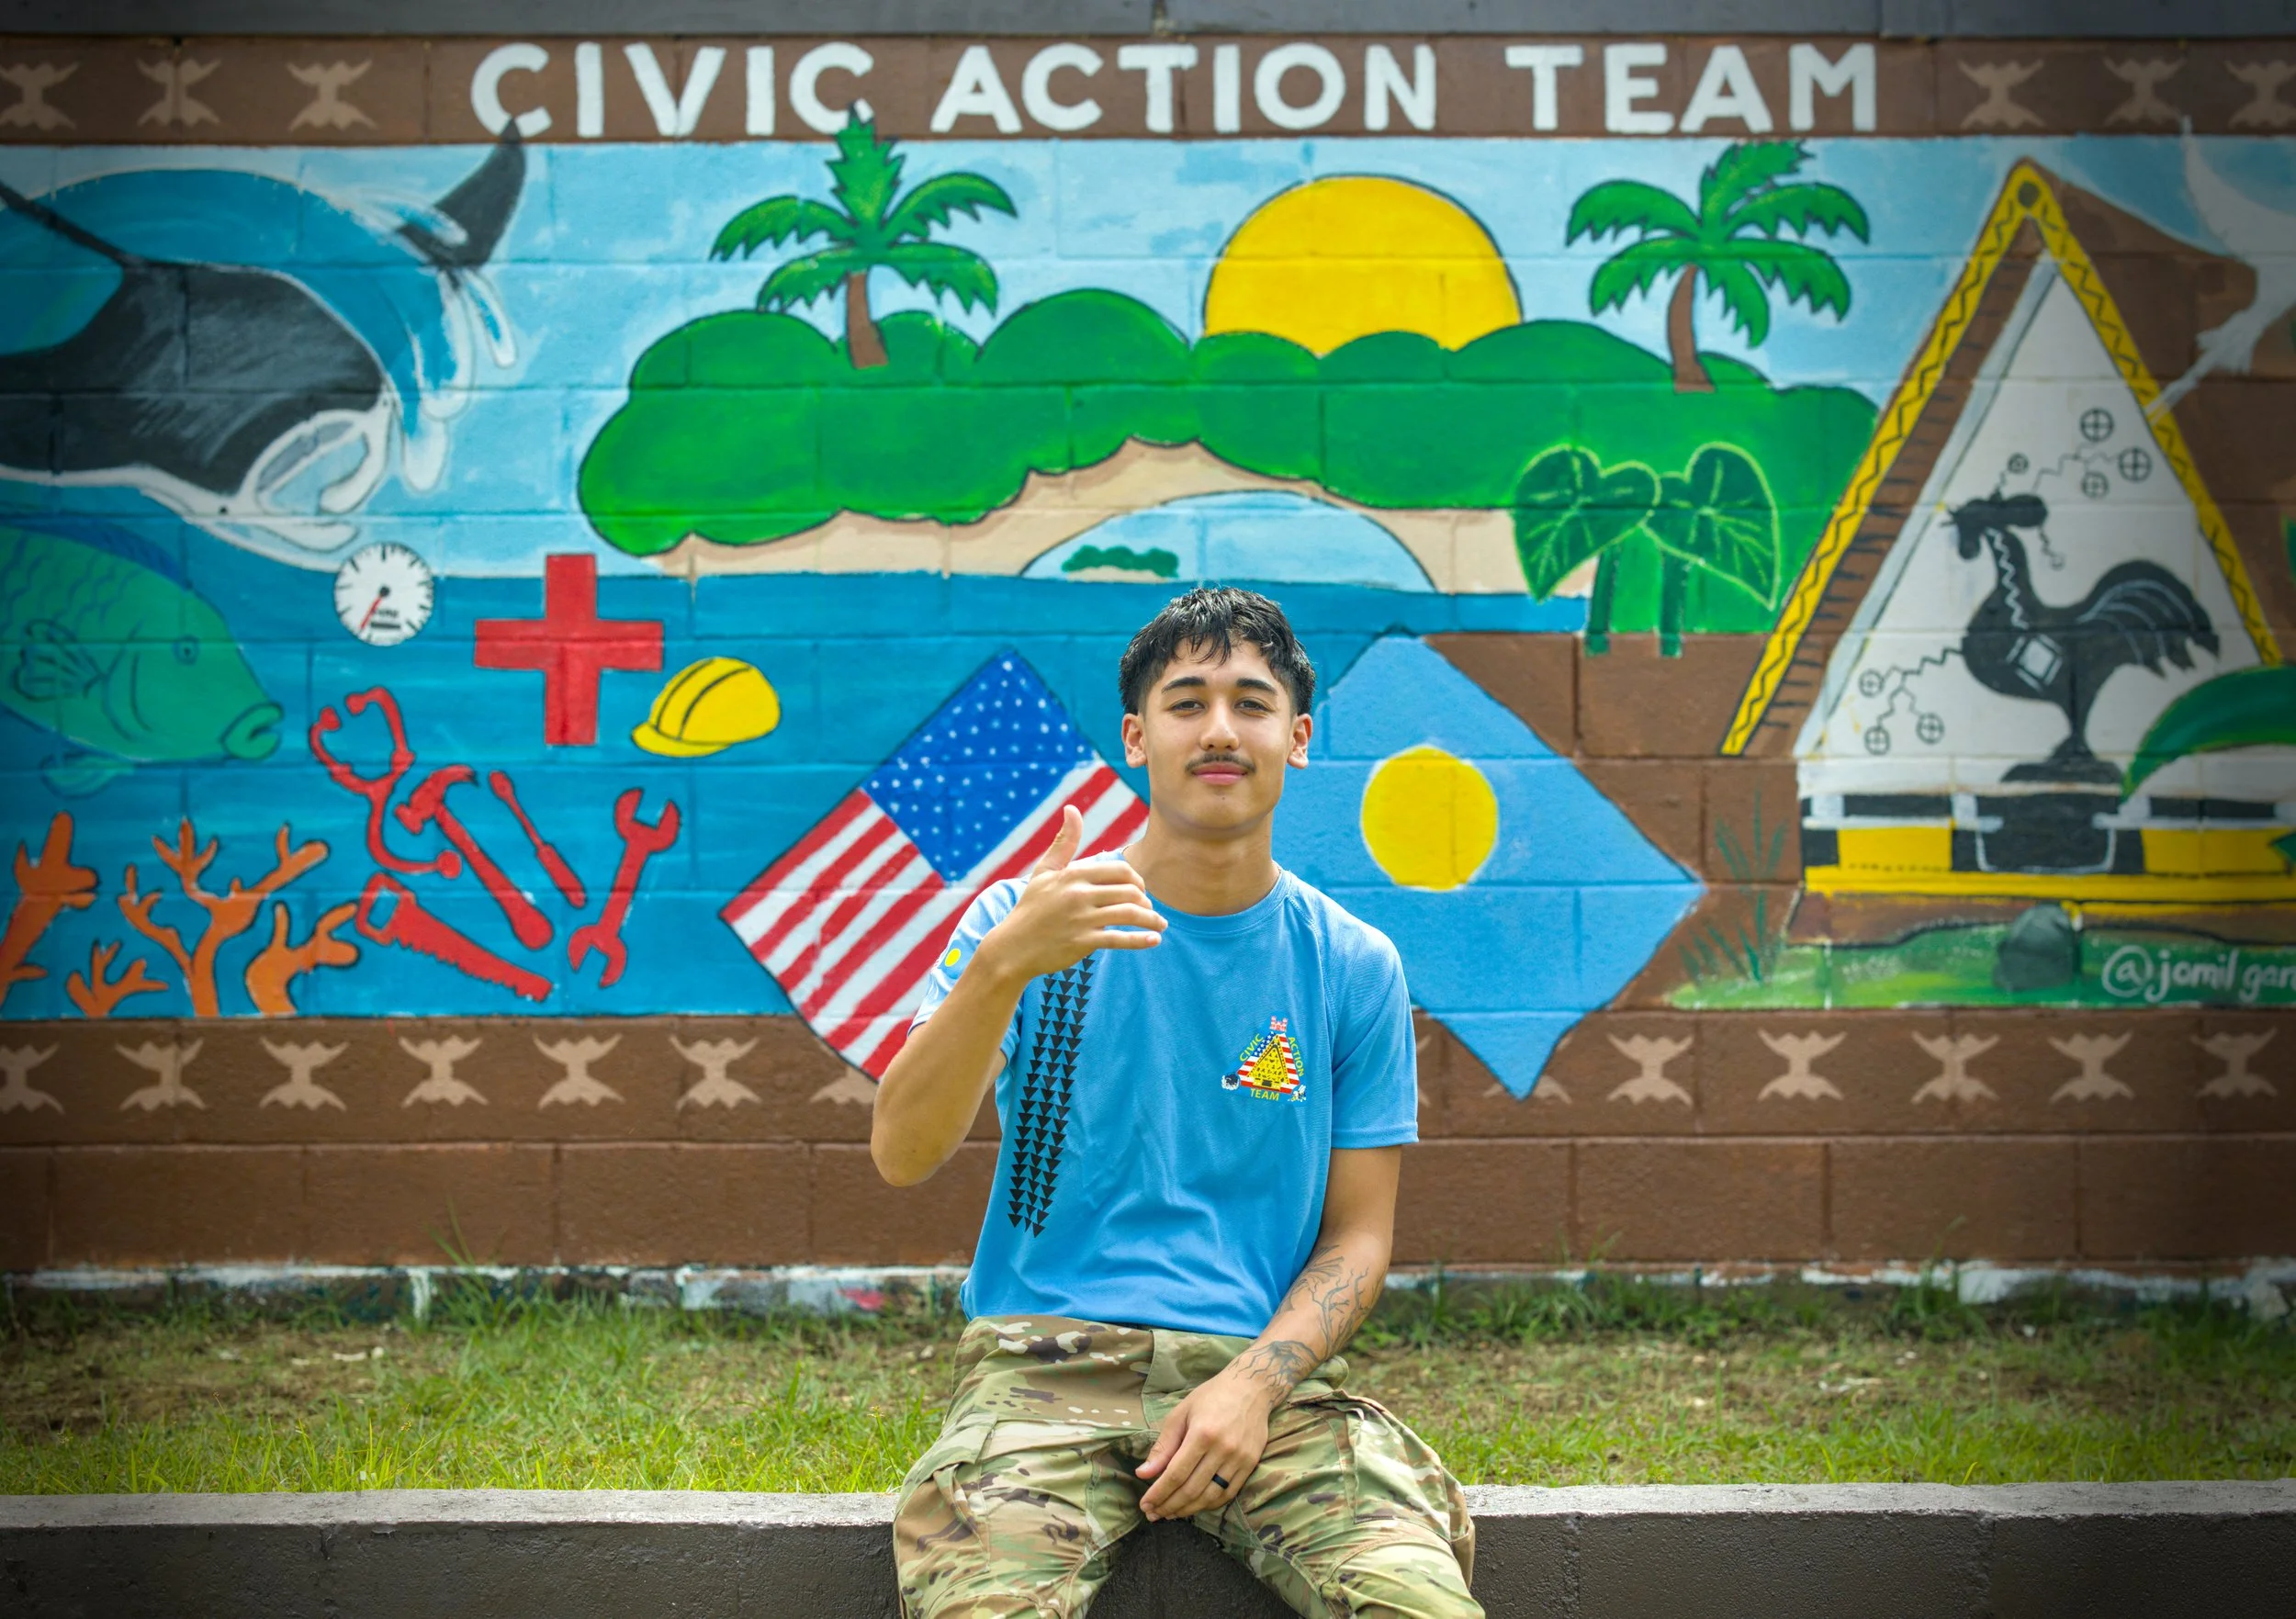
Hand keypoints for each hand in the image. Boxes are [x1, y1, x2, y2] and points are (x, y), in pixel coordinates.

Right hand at [979, 804, 1164, 981]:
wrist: (1013, 946)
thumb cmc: (1031, 907)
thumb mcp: (1044, 871)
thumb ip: (1064, 841)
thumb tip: (1072, 808)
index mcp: (1074, 875)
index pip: (1120, 871)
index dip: (1137, 880)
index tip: (1139, 890)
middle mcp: (1079, 894)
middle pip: (1130, 891)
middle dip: (1145, 900)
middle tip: (1148, 909)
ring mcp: (1081, 919)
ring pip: (1130, 914)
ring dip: (1151, 920)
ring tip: (1159, 926)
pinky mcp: (1082, 942)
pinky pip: (1120, 940)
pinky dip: (1141, 940)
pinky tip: (1154, 940)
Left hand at [1135, 1364, 1271, 1520]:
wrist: (1251, 1388)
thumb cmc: (1211, 1397)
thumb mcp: (1181, 1414)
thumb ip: (1163, 1446)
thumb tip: (1143, 1474)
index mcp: (1202, 1434)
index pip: (1176, 1474)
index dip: (1158, 1493)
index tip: (1144, 1505)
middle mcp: (1223, 1449)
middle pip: (1191, 1489)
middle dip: (1169, 1505)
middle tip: (1153, 1514)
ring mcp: (1239, 1459)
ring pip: (1210, 1496)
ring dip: (1187, 1510)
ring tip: (1170, 1514)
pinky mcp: (1251, 1464)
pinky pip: (1228, 1494)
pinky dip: (1209, 1504)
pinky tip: (1195, 1506)